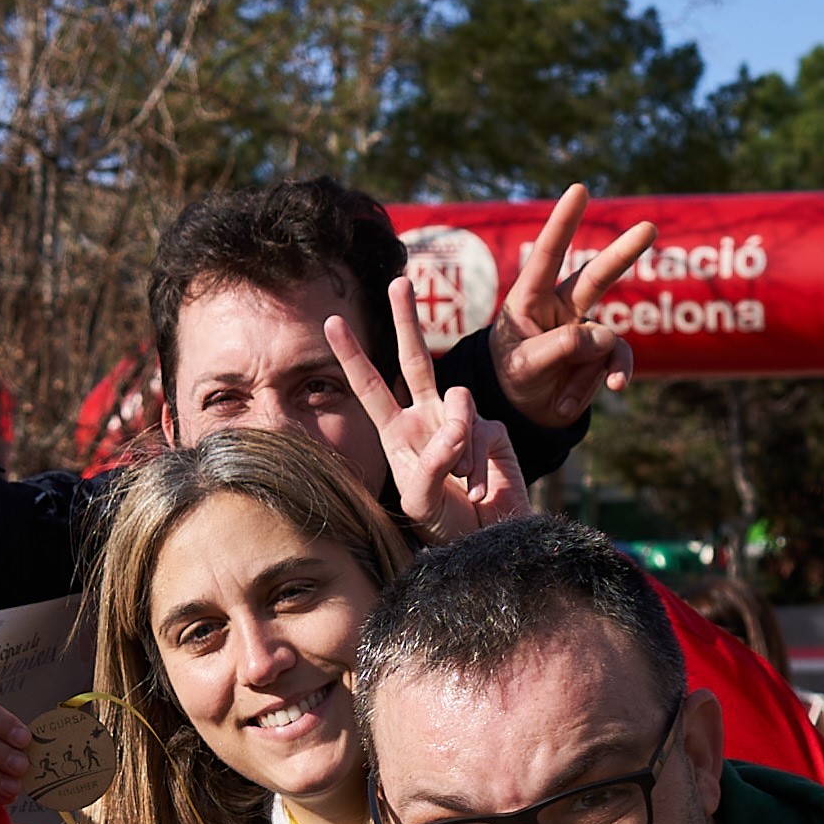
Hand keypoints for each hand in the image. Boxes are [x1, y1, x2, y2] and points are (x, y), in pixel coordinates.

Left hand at [328, 288, 528, 537]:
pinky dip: (476, 461)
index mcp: (398, 432)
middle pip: (414, 358)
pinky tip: (477, 488)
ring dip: (455, 443)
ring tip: (458, 481)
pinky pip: (481, 427)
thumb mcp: (420, 501)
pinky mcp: (492, 428)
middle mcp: (427, 417)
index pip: (370, 386)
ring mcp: (461, 420)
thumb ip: (430, 463)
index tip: (331, 322)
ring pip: (456, 398)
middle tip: (400, 282)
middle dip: (406, 320)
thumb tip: (454, 428)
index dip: (352, 355)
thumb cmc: (445, 526)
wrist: (487, 542)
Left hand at [485, 182, 657, 427]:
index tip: (579, 190)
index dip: (563, 222)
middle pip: (597, 275)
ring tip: (561, 398)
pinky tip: (608, 392)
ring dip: (586, 373)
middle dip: (624, 252)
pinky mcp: (602, 355)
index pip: (548, 255)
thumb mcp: (524, 364)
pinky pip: (616, 362)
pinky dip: (610, 378)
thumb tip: (605, 337)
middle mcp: (562, 307)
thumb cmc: (511, 377)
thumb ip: (561, 346)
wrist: (522, 412)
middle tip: (649, 227)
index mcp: (531, 298)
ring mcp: (585, 331)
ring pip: (605, 341)